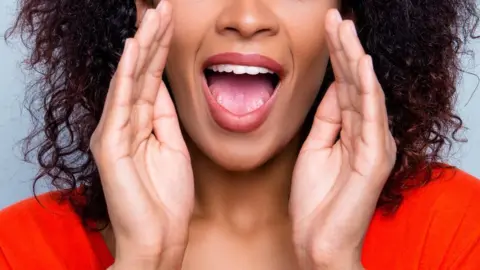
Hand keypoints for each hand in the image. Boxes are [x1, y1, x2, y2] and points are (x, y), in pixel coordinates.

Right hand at [90, 1, 192, 267]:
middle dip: (153, 38)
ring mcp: (115, 132)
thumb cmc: (167, 197)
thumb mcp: (173, 147)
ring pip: (130, 80)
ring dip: (143, 47)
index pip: (152, 78)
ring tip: (152, 16)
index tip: (170, 21)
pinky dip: (126, 76)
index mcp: (141, 124)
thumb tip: (162, 87)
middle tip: (162, 7)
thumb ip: (164, 117)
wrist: (160, 235)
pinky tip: (133, 51)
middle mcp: (124, 123)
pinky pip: (120, 104)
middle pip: (141, 73)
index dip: (161, 49)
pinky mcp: (109, 145)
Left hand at [290, 9, 395, 269]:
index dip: (336, 56)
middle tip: (335, 16)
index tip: (327, 28)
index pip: (345, 85)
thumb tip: (335, 87)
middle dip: (344, 47)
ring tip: (344, 28)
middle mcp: (368, 133)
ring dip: (354, 58)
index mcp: (352, 131)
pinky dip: (368, 88)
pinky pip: (371, 116)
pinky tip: (362, 63)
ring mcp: (374, 144)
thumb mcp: (315, 149)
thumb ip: (328, 119)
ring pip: (365, 92)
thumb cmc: (316, 200)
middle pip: (355, 82)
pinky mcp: (375, 157)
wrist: (318, 241)